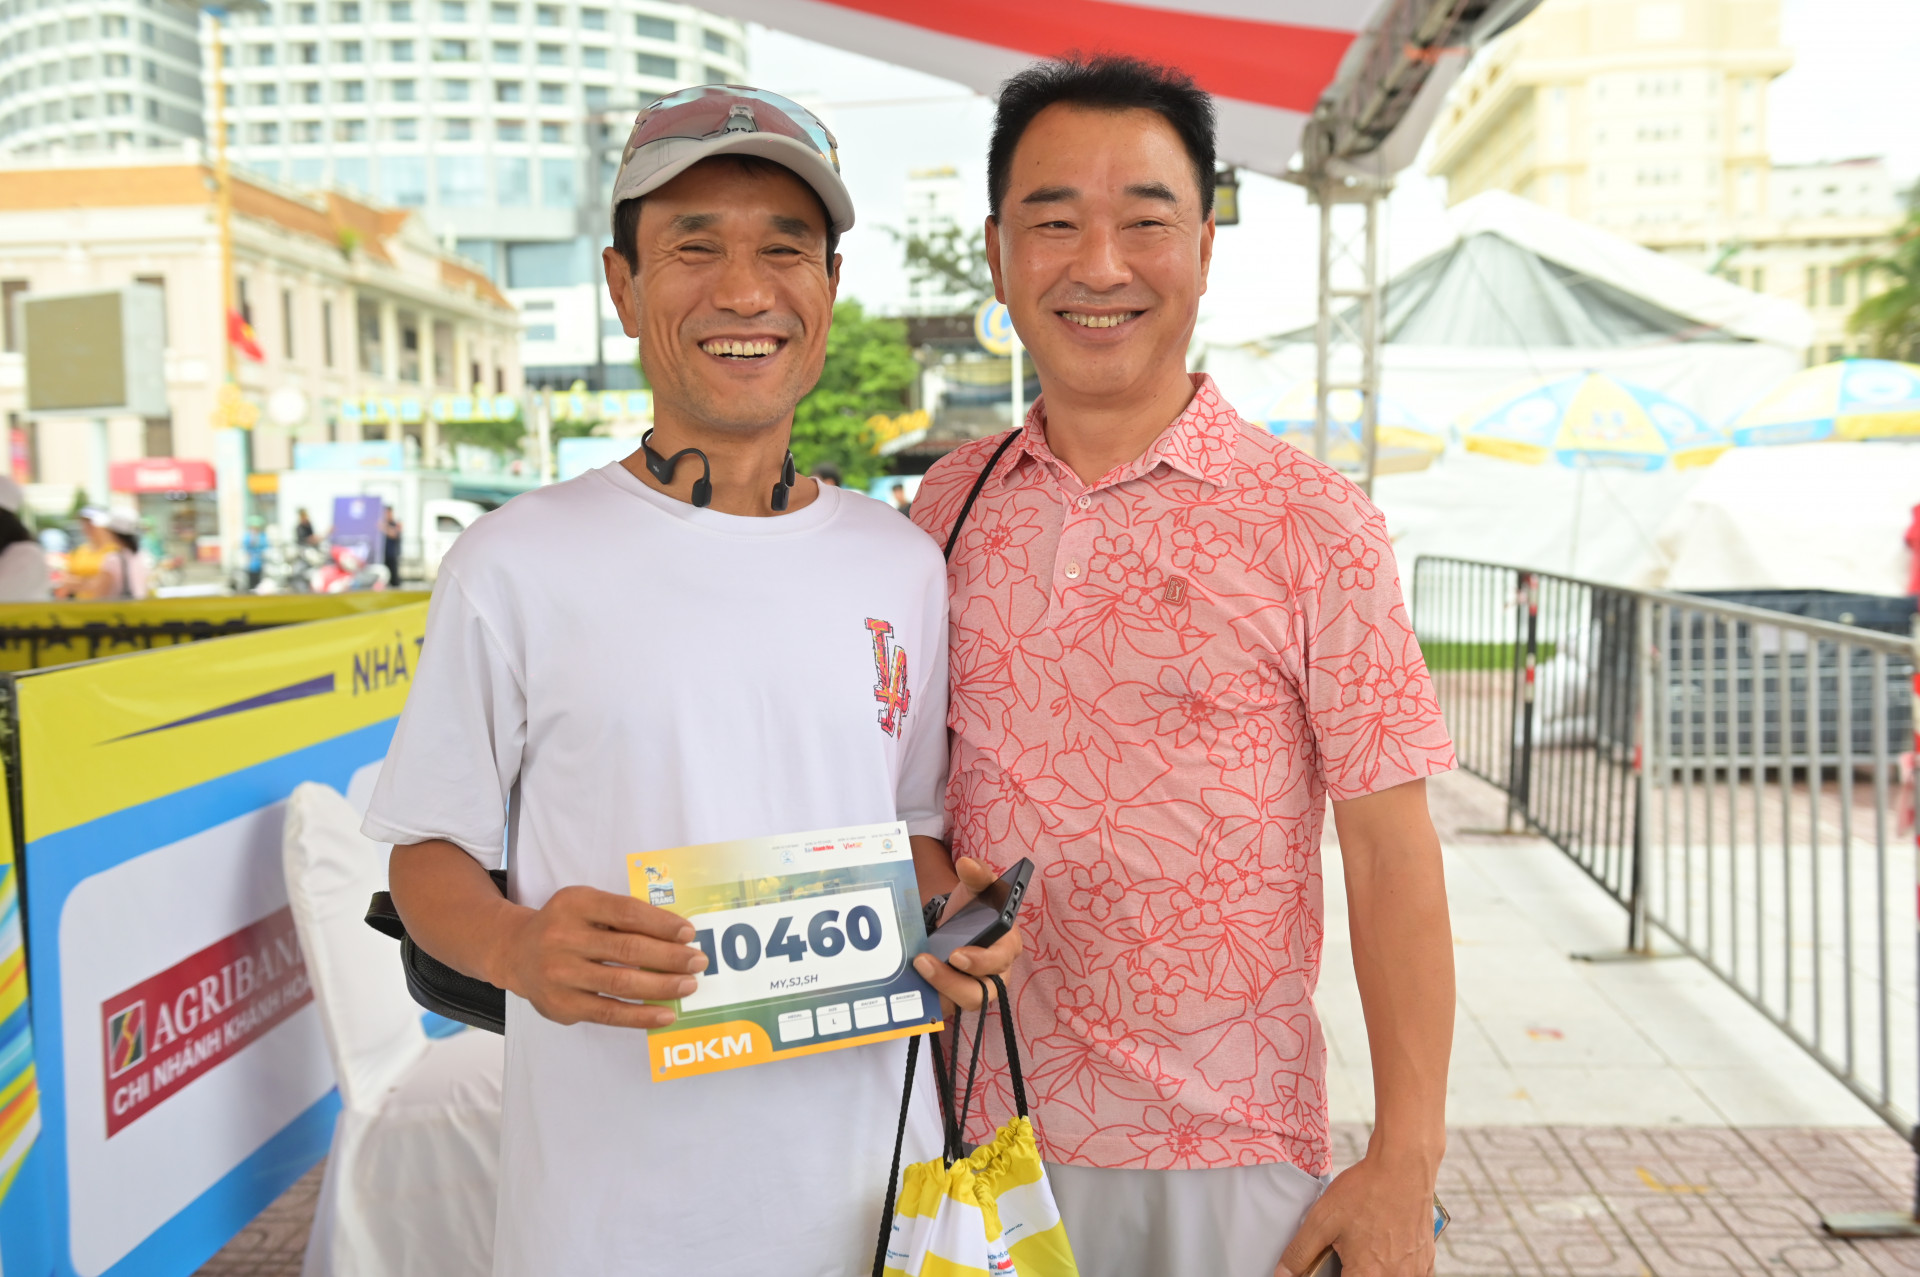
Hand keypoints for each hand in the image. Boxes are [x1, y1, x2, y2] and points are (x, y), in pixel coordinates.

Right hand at [489, 885, 708, 1029]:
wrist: (514, 952)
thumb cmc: (563, 925)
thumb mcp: (585, 904)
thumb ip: (620, 914)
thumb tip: (675, 935)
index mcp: (575, 904)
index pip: (627, 912)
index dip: (662, 924)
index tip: (688, 933)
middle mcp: (563, 938)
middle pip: (628, 949)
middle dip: (670, 957)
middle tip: (698, 961)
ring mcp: (561, 974)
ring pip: (622, 983)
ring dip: (662, 986)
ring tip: (688, 986)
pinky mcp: (562, 1005)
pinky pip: (608, 1013)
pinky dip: (640, 1015)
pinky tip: (665, 1013)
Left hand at [911, 856, 1022, 1011]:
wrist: (950, 924)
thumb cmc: (970, 909)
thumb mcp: (974, 888)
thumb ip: (976, 874)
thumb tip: (966, 863)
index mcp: (1007, 943)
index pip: (1004, 956)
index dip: (983, 960)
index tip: (956, 955)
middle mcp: (997, 972)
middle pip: (986, 988)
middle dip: (955, 978)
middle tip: (925, 961)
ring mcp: (977, 989)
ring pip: (968, 1001)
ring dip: (942, 987)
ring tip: (919, 968)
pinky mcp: (956, 999)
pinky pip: (948, 1006)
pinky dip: (931, 997)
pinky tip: (913, 984)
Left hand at [1277, 1155, 1435, 1276]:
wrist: (1404, 1167)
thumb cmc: (1366, 1190)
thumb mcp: (1323, 1220)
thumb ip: (1300, 1252)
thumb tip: (1283, 1274)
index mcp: (1367, 1275)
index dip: (1330, 1276)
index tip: (1330, 1265)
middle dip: (1352, 1271)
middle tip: (1347, 1254)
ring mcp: (1415, 1272)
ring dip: (1373, 1270)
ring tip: (1366, 1247)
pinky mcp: (1426, 1262)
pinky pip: (1408, 1275)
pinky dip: (1394, 1269)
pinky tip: (1385, 1250)